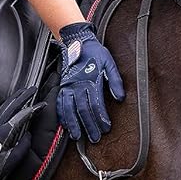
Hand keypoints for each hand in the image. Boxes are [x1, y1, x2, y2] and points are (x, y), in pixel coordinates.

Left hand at [0, 85, 41, 179]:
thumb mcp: (15, 158)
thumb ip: (24, 144)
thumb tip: (27, 135)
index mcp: (5, 132)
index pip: (22, 115)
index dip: (33, 109)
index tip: (42, 105)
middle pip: (12, 105)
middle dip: (23, 95)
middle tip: (32, 89)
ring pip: (4, 106)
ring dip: (14, 98)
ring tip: (22, 93)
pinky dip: (6, 105)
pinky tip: (8, 104)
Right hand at [56, 22, 124, 143]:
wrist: (77, 42)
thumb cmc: (95, 53)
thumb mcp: (110, 64)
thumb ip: (115, 81)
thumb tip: (120, 97)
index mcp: (91, 80)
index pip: (96, 104)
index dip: (101, 118)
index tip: (105, 128)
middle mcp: (78, 85)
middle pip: (83, 110)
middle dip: (89, 126)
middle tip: (94, 138)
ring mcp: (68, 87)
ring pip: (70, 109)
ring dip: (74, 124)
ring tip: (77, 136)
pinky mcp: (62, 86)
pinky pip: (60, 103)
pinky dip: (62, 115)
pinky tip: (65, 124)